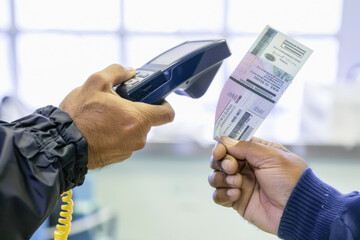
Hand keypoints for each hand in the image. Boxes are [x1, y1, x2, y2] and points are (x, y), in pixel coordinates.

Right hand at [60, 64, 174, 168]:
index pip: (167, 114)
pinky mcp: (119, 157)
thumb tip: (129, 71)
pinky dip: (117, 135)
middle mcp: (138, 137)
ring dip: (125, 123)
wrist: (62, 143)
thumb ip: (116, 72)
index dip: (164, 104)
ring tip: (104, 117)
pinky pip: (124, 142)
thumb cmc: (79, 116)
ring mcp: (129, 149)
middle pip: (147, 121)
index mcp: (138, 118)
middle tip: (117, 105)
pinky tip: (100, 129)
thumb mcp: (95, 83)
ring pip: (134, 132)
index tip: (156, 100)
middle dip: (135, 111)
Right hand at [208, 136, 306, 234]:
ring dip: (221, 178)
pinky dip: (222, 194)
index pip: (231, 145)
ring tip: (237, 183)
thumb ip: (247, 147)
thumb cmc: (291, 181)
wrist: (298, 210)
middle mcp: (246, 167)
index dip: (222, 147)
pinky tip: (236, 195)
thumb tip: (226, 141)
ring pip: (216, 177)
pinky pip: (218, 196)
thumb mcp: (272, 157)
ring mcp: (240, 184)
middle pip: (220, 160)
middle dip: (222, 163)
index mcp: (256, 153)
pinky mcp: (237, 201)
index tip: (220, 151)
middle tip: (232, 168)